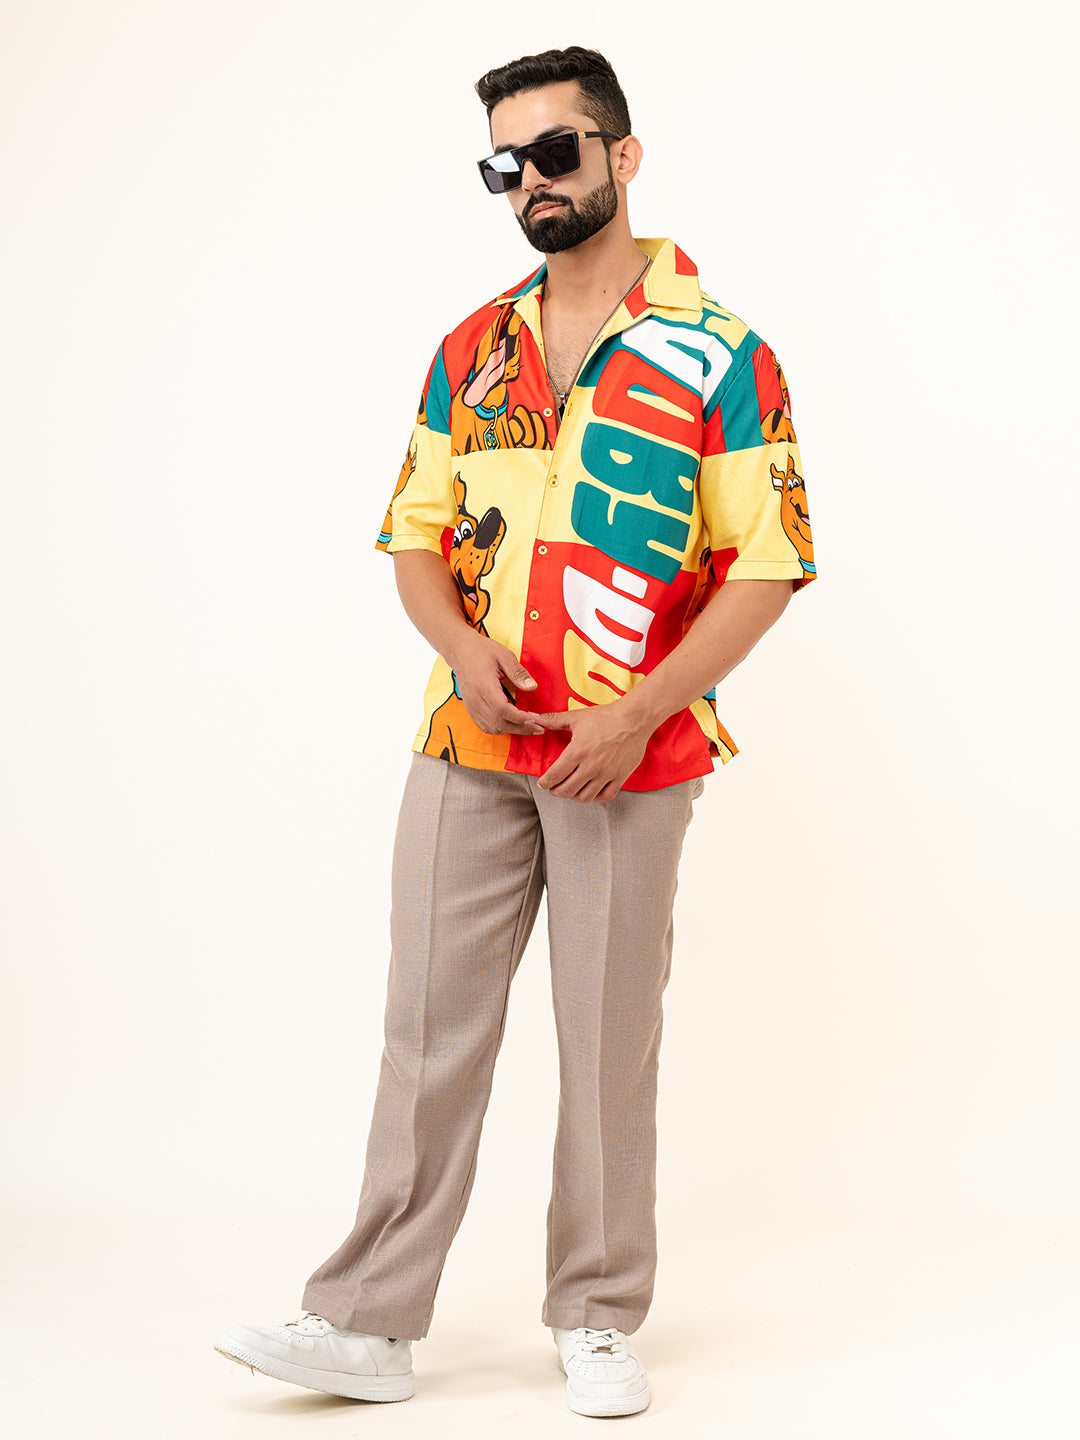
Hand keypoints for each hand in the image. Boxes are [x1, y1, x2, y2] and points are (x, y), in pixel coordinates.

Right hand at [452, 633, 544, 736]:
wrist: (461, 651)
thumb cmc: (482, 651)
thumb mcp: (504, 656)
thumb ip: (518, 673)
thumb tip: (532, 687)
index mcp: (484, 687)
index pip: (503, 710)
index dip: (520, 718)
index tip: (535, 720)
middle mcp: (476, 700)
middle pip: (499, 723)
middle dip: (521, 728)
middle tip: (539, 728)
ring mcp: (472, 706)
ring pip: (493, 728)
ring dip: (512, 730)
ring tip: (528, 727)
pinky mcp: (471, 709)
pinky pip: (485, 726)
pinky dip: (500, 729)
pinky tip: (512, 725)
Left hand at [534, 702, 650, 801]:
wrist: (634, 719)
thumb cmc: (606, 716)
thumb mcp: (576, 717)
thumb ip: (552, 720)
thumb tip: (532, 717)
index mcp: (578, 751)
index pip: (554, 775)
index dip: (545, 783)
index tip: (543, 783)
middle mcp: (591, 766)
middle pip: (567, 790)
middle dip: (556, 791)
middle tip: (554, 788)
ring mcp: (607, 773)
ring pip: (585, 796)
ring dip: (574, 796)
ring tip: (571, 790)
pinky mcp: (620, 776)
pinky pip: (605, 796)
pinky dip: (596, 797)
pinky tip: (591, 790)